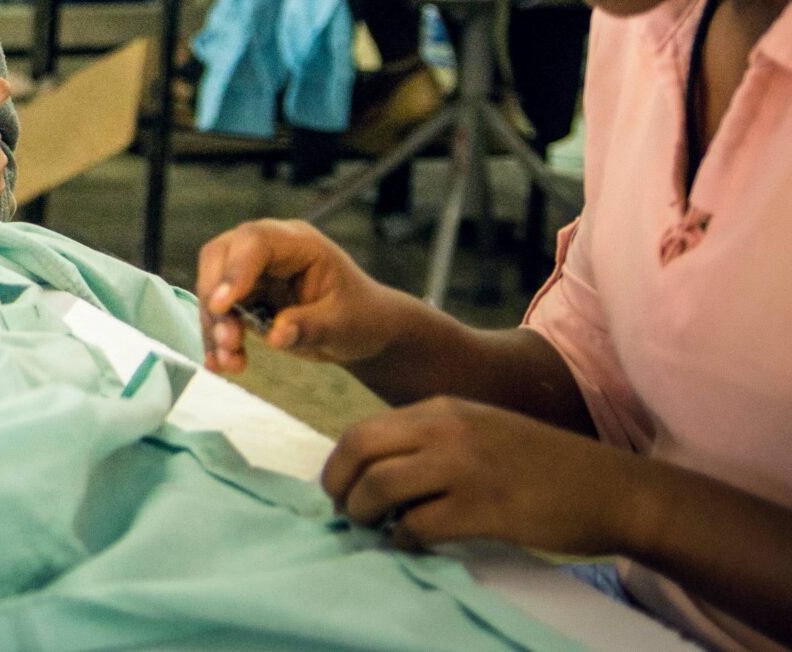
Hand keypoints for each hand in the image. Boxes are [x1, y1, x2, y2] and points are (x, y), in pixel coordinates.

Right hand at [195, 218, 414, 374]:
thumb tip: (275, 335)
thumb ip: (311, 326)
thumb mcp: (344, 324)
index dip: (235, 270)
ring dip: (215, 326)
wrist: (364, 330)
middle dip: (216, 300)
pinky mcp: (244, 295)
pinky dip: (216, 338)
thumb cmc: (361, 317)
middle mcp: (268, 250)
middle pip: (220, 257)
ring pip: (213, 288)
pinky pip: (219, 313)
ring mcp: (253, 271)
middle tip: (226, 340)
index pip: (255, 241)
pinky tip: (222, 364)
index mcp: (298, 243)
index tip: (223, 306)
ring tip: (230, 363)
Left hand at [325, 398, 648, 557]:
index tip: (339, 487)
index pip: (364, 429)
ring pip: (380, 487)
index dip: (340, 463)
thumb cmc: (545, 465)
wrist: (612, 488)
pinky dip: (402, 538)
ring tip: (373, 528)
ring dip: (364, 514)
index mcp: (443, 408)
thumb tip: (377, 468)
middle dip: (339, 485)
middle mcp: (447, 429)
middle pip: (360, 451)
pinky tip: (409, 543)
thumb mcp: (482, 429)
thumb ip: (433, 439)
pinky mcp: (484, 508)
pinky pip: (418, 525)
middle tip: (343, 511)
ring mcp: (465, 468)